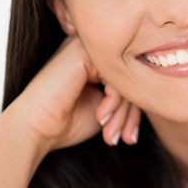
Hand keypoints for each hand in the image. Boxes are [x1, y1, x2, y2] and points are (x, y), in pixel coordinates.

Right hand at [2, 35, 141, 153]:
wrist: (34, 130)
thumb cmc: (65, 123)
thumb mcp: (105, 111)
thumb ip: (125, 98)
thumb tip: (152, 95)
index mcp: (94, 64)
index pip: (126, 81)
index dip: (132, 110)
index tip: (130, 135)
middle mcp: (91, 52)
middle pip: (128, 78)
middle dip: (130, 113)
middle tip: (125, 137)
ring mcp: (86, 49)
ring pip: (124, 78)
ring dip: (123, 111)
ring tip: (113, 133)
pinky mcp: (82, 52)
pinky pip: (114, 75)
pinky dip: (113, 99)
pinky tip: (101, 116)